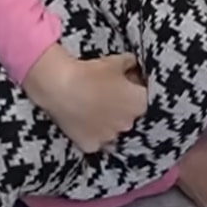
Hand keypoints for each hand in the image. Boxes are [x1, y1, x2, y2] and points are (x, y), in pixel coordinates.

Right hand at [21, 46, 149, 153]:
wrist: (61, 87)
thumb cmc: (91, 72)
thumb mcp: (116, 61)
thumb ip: (130, 63)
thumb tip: (134, 64)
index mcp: (139, 104)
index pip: (145, 98)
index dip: (136, 90)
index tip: (127, 83)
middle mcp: (128, 124)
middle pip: (130, 116)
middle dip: (123, 107)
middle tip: (109, 95)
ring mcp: (109, 137)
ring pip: (114, 130)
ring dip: (109, 122)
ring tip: (95, 109)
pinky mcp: (90, 145)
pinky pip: (96, 141)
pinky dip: (93, 133)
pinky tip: (85, 122)